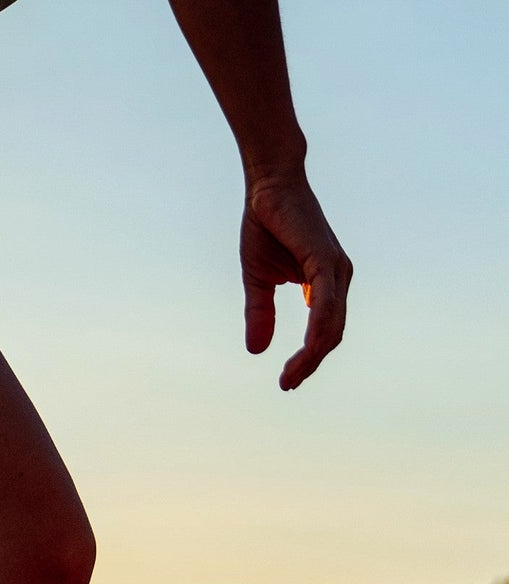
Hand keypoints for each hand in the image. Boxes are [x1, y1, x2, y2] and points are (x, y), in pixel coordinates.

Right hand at [241, 173, 352, 389]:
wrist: (269, 187)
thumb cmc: (266, 227)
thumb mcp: (258, 280)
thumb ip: (261, 314)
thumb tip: (256, 351)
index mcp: (324, 282)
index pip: (324, 330)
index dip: (307, 358)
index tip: (287, 381)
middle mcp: (337, 278)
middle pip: (332, 334)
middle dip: (311, 364)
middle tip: (288, 385)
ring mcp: (335, 270)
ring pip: (331, 326)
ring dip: (312, 357)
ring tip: (291, 378)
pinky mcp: (326, 262)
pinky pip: (325, 308)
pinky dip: (315, 334)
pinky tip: (304, 352)